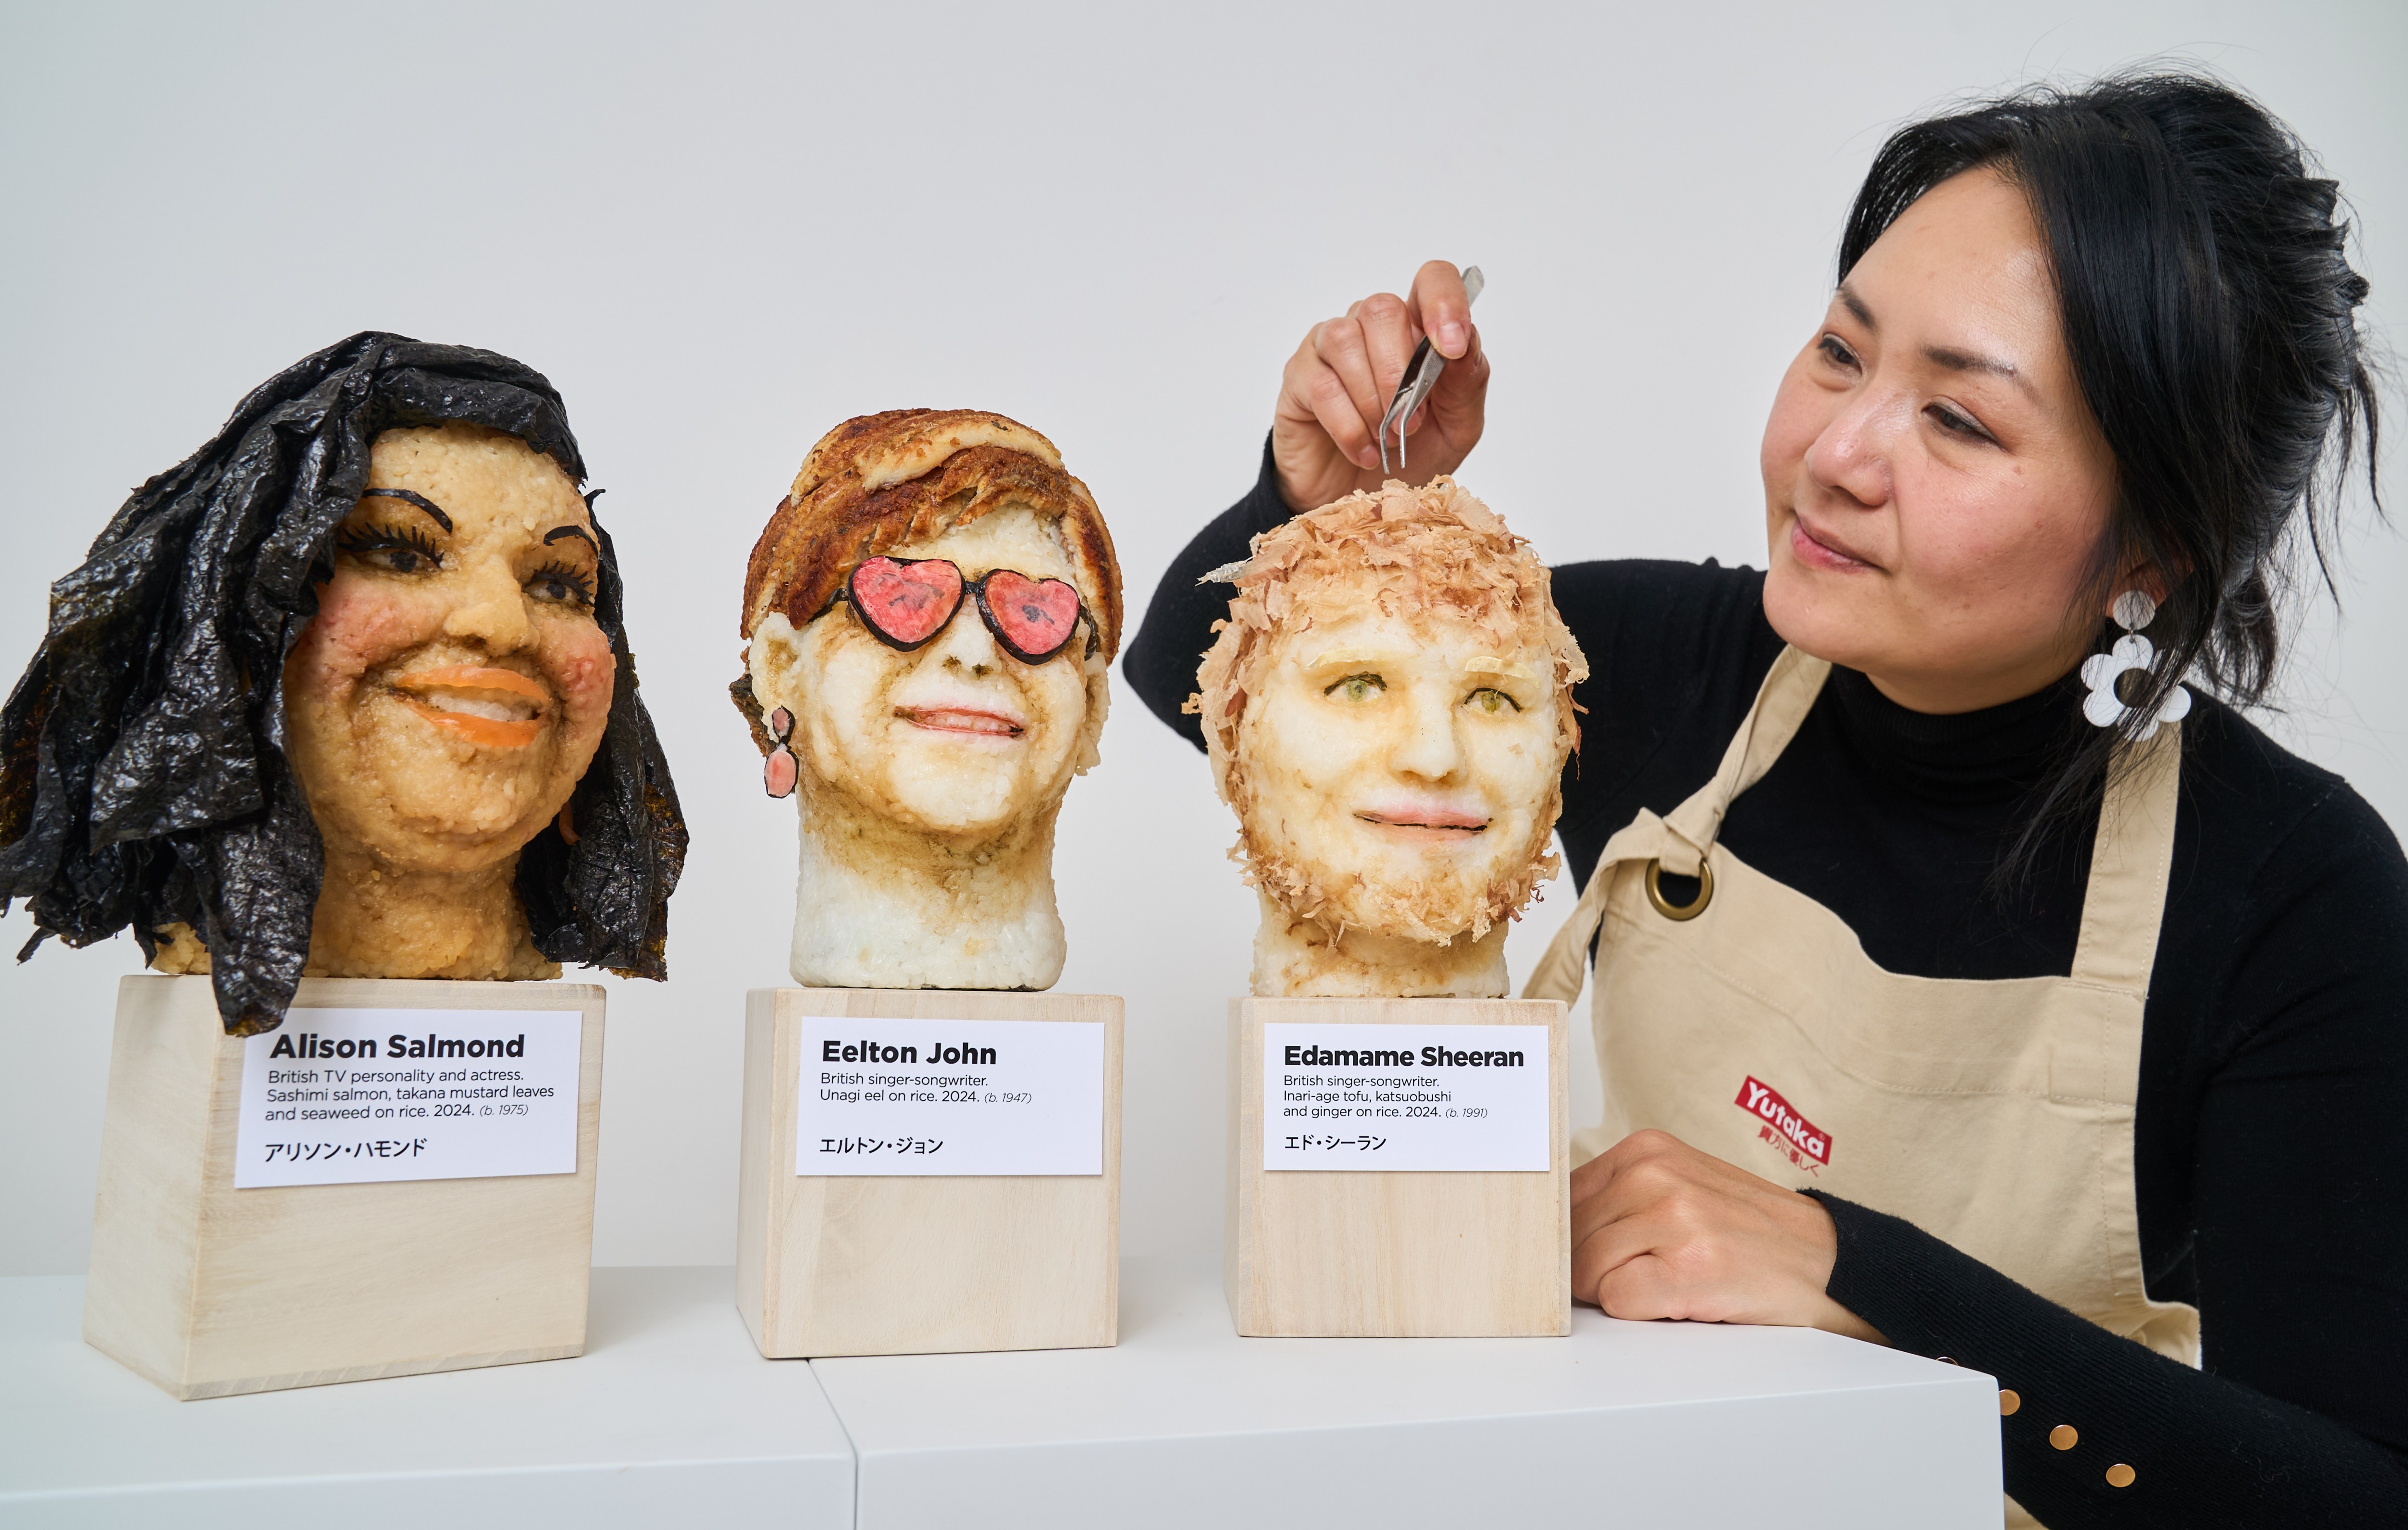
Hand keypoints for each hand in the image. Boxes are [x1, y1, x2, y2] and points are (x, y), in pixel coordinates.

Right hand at [1272, 260, 1489, 511]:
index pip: (1432, 279)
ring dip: (1372, 400)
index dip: (1444, 301)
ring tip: (1385, 441)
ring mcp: (1328, 347)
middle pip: (1382, 309)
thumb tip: (1465, 343)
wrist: (1362, 502)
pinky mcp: (1299, 377)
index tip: (1452, 347)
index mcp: (1417, 328)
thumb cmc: (1411, 455)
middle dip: (1400, 373)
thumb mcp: (1457, 427)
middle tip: (1408, 425)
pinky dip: (1350, 427)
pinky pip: (1322, 386)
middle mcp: (1370, 326)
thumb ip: (1467, 383)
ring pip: (1345, 341)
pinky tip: (1364, 451)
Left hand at [1571, 1128, 1886, 1342]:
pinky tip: (1678, 1299)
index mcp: (1646, 1149)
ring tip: (1669, 1283)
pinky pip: (1617, 1299)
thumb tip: (1551, 1229)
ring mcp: (1674, 1217)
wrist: (1828, 1262)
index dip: (1567, 1237)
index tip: (1585, 1254)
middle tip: (1645, 1274)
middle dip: (1591, 1269)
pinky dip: (1638, 1311)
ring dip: (1617, 1291)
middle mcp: (1655, 1174)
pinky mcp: (1689, 1267)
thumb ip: (1618, 1196)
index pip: (1561, 1197)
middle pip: (1568, 1237)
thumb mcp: (1681, 1186)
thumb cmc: (1749, 1231)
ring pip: (1585, 1270)